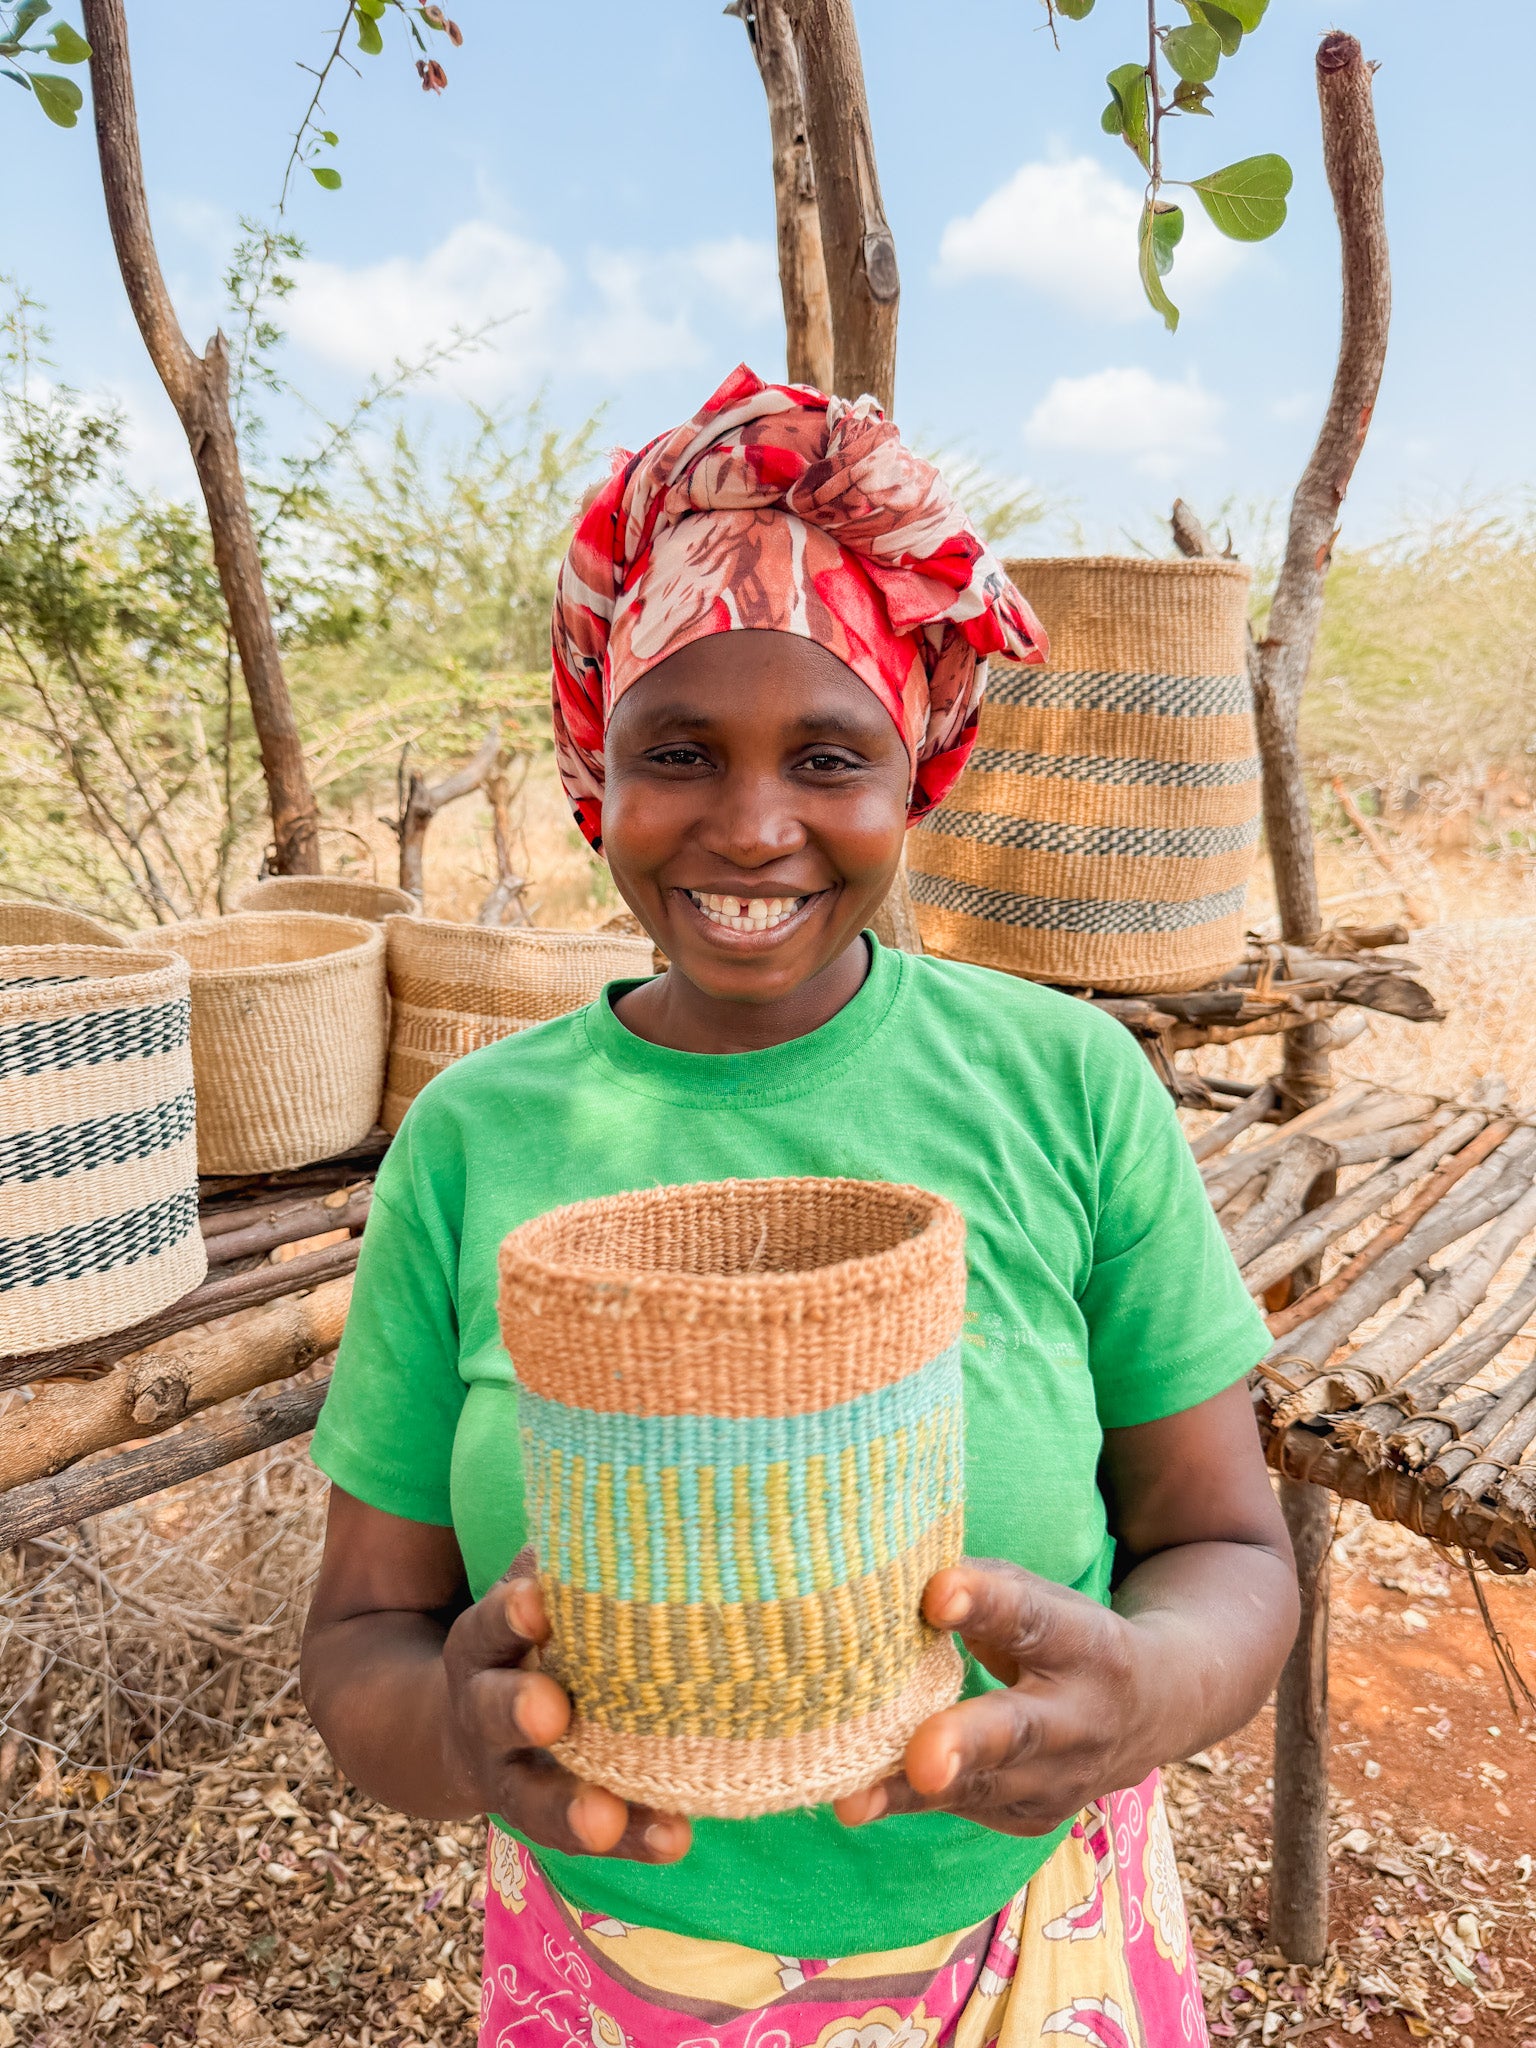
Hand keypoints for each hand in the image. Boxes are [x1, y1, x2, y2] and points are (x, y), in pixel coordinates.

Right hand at [441, 1573, 691, 1863]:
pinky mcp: (554, 1816)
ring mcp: (514, 1775)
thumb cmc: (527, 1636)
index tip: (536, 1600)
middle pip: (494, 1711)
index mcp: (481, 1646)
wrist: (459, 1731)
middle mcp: (487, 1713)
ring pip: (532, 1796)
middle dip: (518, 1708)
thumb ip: (562, 1560)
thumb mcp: (526, 1595)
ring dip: (570, 1805)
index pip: (487, 1626)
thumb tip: (632, 1475)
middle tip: (548, 1708)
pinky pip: (591, 1832)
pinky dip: (634, 1836)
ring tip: (603, 1815)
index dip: (508, 1615)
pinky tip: (676, 1838)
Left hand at [833, 1559, 1155, 1837]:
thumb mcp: (1040, 1597)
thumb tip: (893, 1575)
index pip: (1032, 1619)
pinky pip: (966, 1807)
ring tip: (854, 1802)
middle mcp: (1081, 1719)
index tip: (936, 1592)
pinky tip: (861, 1797)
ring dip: (913, 1795)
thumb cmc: (1066, 1635)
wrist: (1150, 1711)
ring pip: (983, 1787)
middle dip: (966, 1743)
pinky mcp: (1032, 1818)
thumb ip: (979, 1587)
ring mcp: (1061, 1780)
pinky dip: (911, 1802)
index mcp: (1083, 1643)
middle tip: (922, 1756)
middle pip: (1018, 1731)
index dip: (985, 1605)